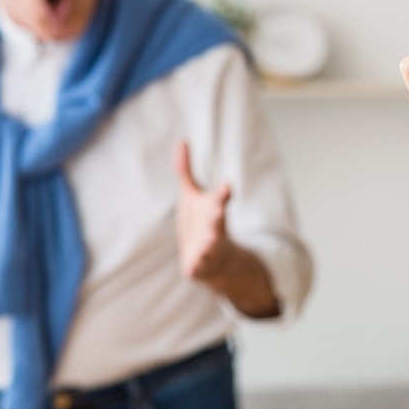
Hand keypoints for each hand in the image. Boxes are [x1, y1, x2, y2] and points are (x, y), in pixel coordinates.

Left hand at [174, 140, 234, 283]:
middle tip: (219, 209)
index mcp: (212, 210)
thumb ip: (184, 170)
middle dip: (218, 215)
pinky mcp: (200, 265)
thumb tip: (182, 141)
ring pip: (212, 245)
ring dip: (212, 242)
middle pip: (217, 221)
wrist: (213, 260)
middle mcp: (214, 228)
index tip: (226, 186)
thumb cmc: (201, 221)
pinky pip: (199, 267)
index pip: (220, 199)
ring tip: (211, 238)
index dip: (223, 193)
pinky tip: (192, 267)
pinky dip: (198, 266)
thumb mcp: (192, 195)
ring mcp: (209, 248)